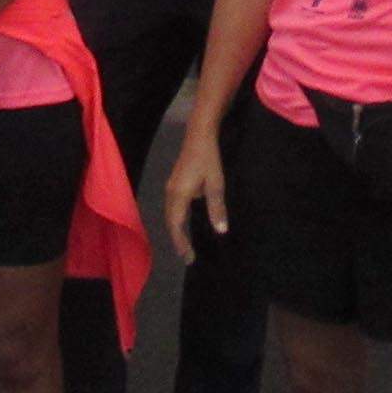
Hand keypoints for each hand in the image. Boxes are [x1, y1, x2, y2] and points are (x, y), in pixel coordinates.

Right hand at [163, 132, 227, 266]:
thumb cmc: (208, 159)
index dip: (182, 244)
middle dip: (178, 240)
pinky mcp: (175, 182)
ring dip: (176, 230)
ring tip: (185, 244)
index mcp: (179, 195)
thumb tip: (221, 231)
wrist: (199, 134)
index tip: (189, 258)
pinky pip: (173, 207)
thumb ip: (217, 208)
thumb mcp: (216, 184)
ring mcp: (171, 187)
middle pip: (170, 222)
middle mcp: (171, 193)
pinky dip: (177, 219)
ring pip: (170, 214)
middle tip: (187, 257)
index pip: (177, 226)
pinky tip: (185, 222)